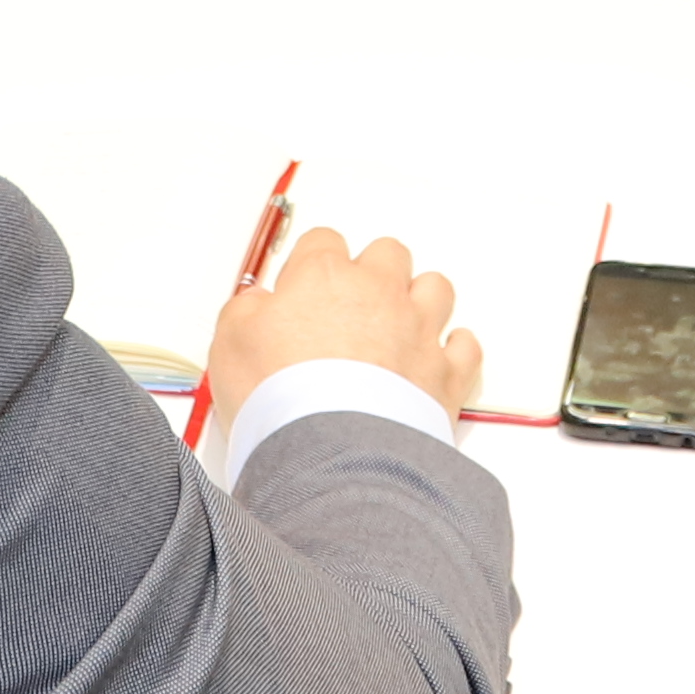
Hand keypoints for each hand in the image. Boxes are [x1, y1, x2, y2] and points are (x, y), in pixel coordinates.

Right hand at [207, 226, 483, 434]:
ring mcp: (418, 330)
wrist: (330, 451)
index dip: (311, 265)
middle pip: (388, 254)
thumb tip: (256, 304)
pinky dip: (453, 351)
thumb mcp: (230, 345)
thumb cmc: (279, 397)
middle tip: (350, 309)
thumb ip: (244, 312)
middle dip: (373, 273)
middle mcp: (378, 293)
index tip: (302, 290)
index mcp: (324, 277)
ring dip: (419, 302)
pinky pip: (464, 346)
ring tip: (397, 330)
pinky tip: (434, 363)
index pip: (323, 242)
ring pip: (435, 288)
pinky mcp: (445, 373)